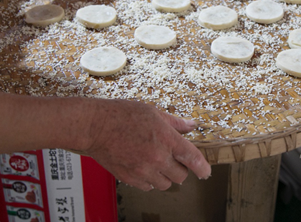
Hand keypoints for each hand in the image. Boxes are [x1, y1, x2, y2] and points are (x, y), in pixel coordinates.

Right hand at [83, 99, 210, 190]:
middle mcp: (157, 157)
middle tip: (173, 159)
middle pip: (181, 176)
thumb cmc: (121, 115)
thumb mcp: (152, 112)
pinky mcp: (130, 178)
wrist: (95, 126)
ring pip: (165, 184)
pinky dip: (149, 181)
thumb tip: (191, 125)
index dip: (202, 168)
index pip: (192, 158)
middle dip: (180, 168)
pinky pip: (148, 187)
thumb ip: (174, 123)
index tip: (205, 172)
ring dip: (165, 176)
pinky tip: (143, 167)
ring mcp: (143, 170)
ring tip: (156, 163)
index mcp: (166, 139)